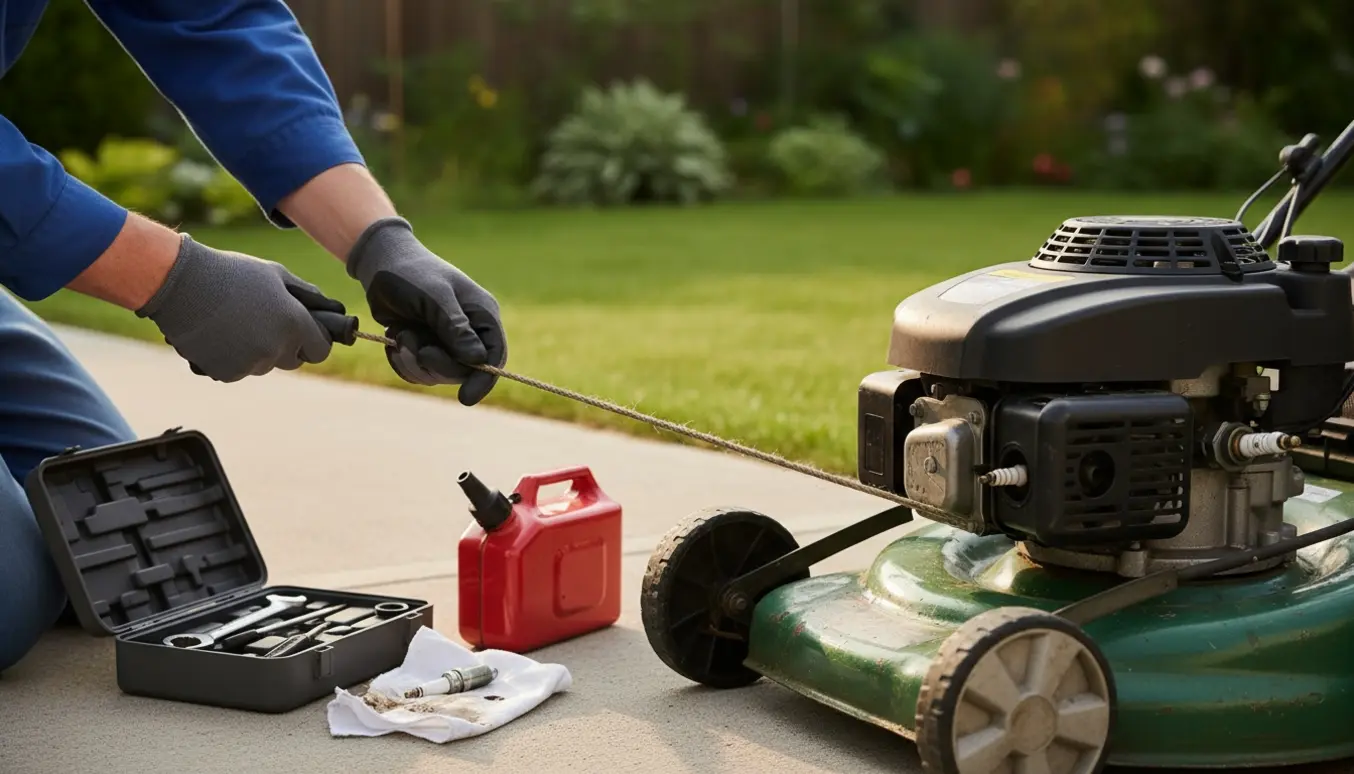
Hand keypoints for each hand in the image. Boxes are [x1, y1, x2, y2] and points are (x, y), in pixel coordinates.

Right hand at [136, 235, 341, 381]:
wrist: (181, 285)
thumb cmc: (231, 274)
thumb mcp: (275, 274)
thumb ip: (306, 295)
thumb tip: (330, 309)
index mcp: (294, 323)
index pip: (320, 350)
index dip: (314, 341)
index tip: (305, 333)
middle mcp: (276, 348)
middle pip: (293, 360)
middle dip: (286, 346)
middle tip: (265, 323)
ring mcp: (250, 363)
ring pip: (265, 365)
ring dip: (257, 351)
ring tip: (236, 324)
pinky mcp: (226, 373)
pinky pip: (239, 371)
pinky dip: (233, 358)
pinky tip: (220, 335)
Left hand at [345, 217, 506, 405]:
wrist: (380, 264)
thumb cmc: (412, 273)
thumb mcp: (435, 297)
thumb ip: (456, 328)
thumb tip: (478, 361)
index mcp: (482, 314)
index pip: (494, 355)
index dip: (484, 379)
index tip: (466, 398)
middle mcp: (469, 331)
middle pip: (464, 370)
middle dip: (436, 365)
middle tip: (412, 345)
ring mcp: (446, 341)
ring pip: (439, 374)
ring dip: (414, 362)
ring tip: (400, 334)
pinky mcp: (425, 346)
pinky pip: (419, 372)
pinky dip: (403, 362)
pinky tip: (394, 340)